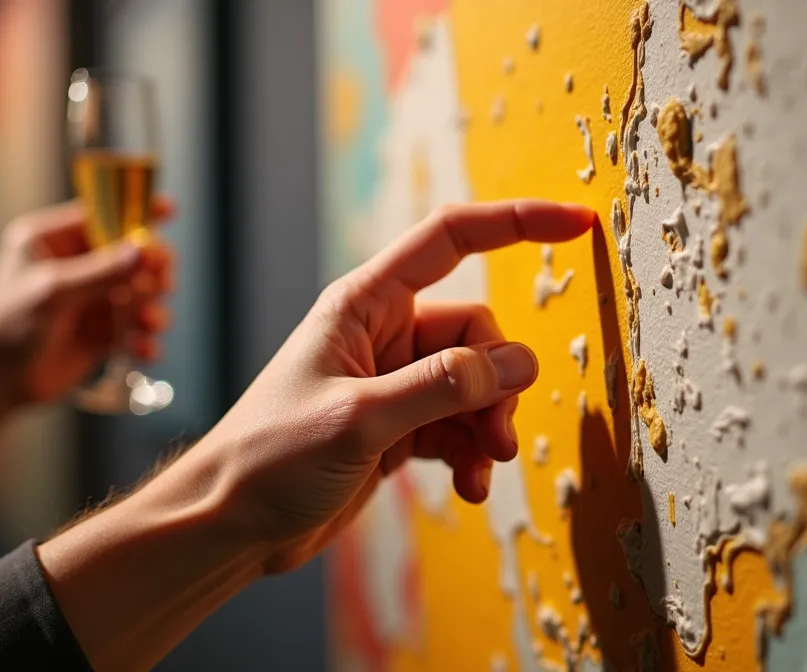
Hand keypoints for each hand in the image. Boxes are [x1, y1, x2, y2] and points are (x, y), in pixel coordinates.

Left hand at [0, 199, 174, 404]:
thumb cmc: (7, 327)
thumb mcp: (52, 292)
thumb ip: (100, 271)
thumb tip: (144, 250)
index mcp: (54, 240)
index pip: (103, 213)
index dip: (136, 210)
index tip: (168, 209)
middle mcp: (78, 265)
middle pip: (133, 253)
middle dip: (151, 269)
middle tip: (159, 282)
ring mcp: (93, 298)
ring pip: (143, 291)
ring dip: (152, 306)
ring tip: (148, 323)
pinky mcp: (104, 331)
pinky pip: (138, 327)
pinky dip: (146, 338)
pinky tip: (142, 349)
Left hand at [202, 200, 594, 571]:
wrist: (229, 525)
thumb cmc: (268, 457)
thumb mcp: (358, 419)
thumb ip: (440, 388)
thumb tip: (519, 364)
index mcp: (365, 303)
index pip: (452, 238)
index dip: (517, 222)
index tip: (578, 223)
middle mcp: (384, 334)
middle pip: (477, 332)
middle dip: (497, 381)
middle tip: (495, 433)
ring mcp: (394, 383)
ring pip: (475, 384)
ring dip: (489, 424)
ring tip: (484, 466)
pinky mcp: (399, 428)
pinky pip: (459, 426)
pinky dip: (472, 454)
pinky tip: (470, 487)